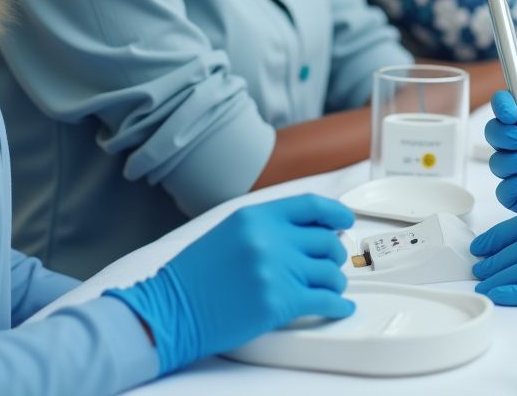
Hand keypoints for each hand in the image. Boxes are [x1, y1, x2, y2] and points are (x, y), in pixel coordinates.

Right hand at [107, 194, 354, 373]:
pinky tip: (339, 306)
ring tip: (330, 286)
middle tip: (332, 261)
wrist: (170, 311)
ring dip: (335, 280)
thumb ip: (268, 227)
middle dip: (334, 252)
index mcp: (257, 216)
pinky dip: (337, 304)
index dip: (336, 213)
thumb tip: (311, 233)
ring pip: (330, 271)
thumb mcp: (229, 232)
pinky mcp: (279, 303)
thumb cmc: (195, 276)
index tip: (346, 220)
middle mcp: (270, 239)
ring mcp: (276, 270)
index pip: (311, 206)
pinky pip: (325, 300)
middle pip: (326, 240)